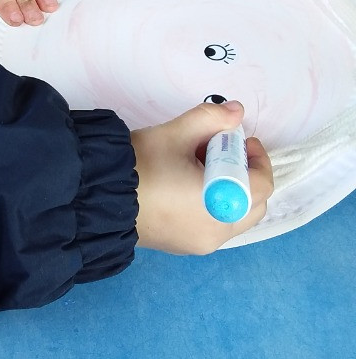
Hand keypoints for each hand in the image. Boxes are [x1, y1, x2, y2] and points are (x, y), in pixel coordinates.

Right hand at [131, 100, 273, 253]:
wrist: (96, 197)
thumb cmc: (140, 165)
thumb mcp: (175, 134)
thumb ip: (211, 119)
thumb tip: (236, 111)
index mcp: (222, 205)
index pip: (262, 184)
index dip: (257, 157)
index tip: (239, 138)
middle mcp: (218, 232)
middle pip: (254, 204)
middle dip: (246, 174)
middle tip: (222, 151)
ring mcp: (201, 244)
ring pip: (235, 217)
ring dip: (231, 190)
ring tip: (200, 167)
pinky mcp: (184, 247)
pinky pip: (214, 226)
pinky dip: (214, 205)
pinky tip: (187, 186)